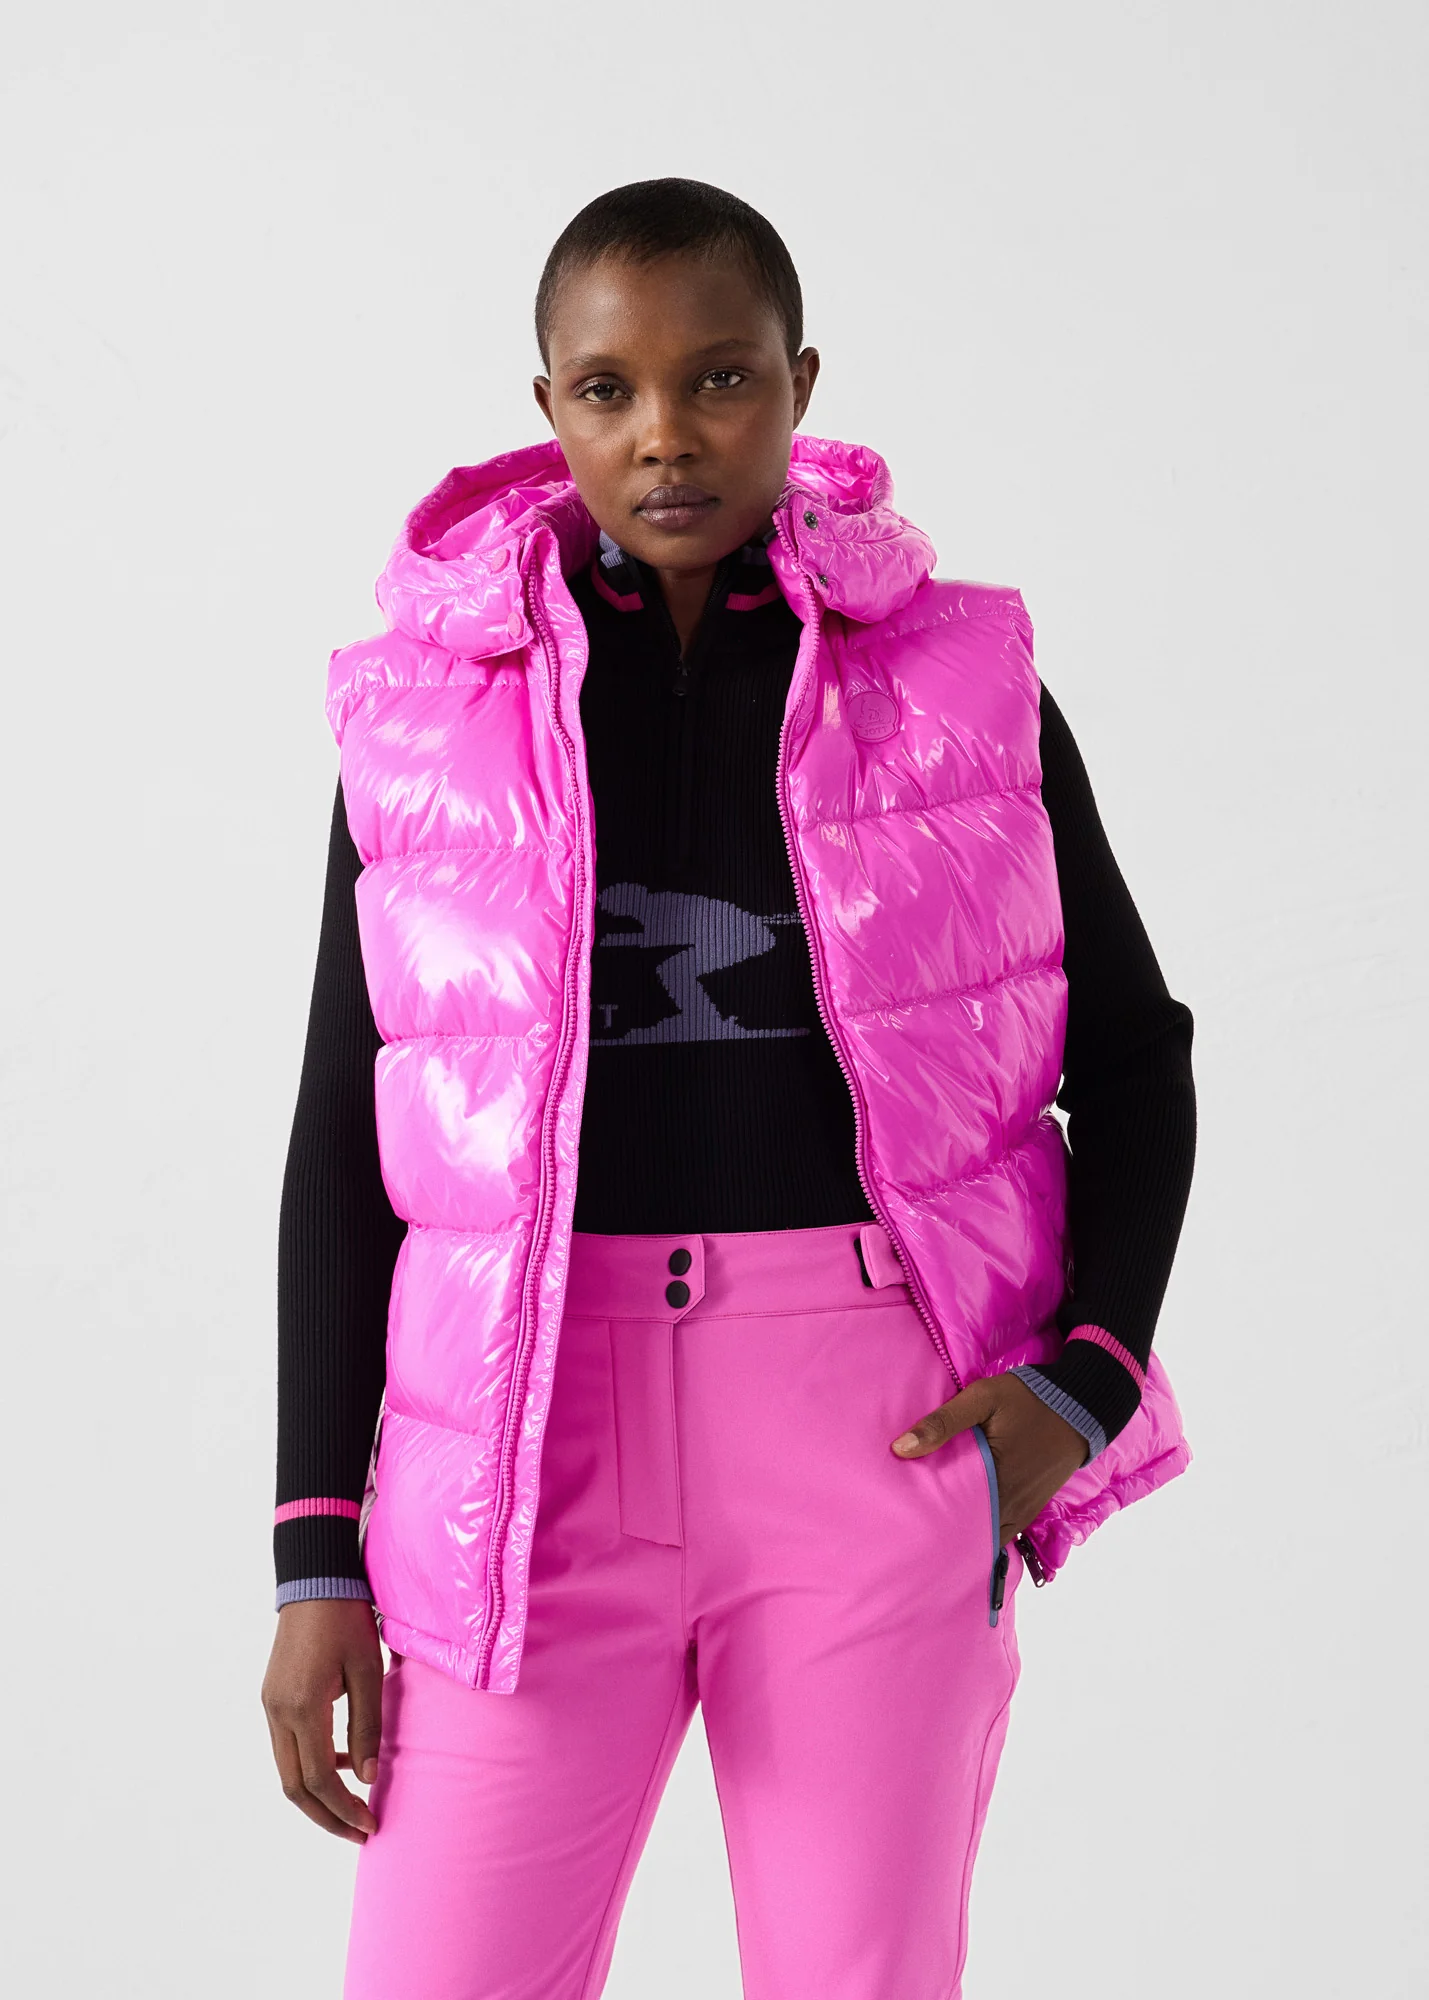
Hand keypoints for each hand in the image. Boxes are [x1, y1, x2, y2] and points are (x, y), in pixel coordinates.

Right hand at [262, 1597, 384, 1842]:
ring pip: (287, 1770)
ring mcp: (270, 1706)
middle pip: (294, 1787)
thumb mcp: (366, 1671)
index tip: (370, 1825)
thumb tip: (368, 1778)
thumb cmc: (346, 1620)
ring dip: (317, 1795)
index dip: (344, 1809)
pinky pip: (287, 1747)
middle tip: (359, 1832)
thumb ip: (367, 1727)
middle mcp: (277, 1713)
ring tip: (354, 1806)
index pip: (318, 1779)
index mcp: (301, 1707)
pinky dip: (310, 1766)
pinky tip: (341, 1763)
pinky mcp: (272, 1698)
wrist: (314, 1580)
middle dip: (326, 1816)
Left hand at [891, 1371, 1088, 1543]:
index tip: (905, 1531)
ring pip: (990, 1536)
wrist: (1080, 1404)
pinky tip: (966, 1525)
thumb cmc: (1028, 1399)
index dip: (930, 1529)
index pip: (956, 1521)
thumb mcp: (982, 1399)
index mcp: (996, 1482)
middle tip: (913, 1538)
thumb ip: (943, 1423)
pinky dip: (987, 1531)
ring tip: (934, 1536)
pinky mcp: (1032, 1504)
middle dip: (945, 1538)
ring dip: (966, 1536)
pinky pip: (1006, 1529)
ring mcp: (1025, 1508)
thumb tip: (899, 1448)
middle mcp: (1012, 1505)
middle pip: (972, 1534)